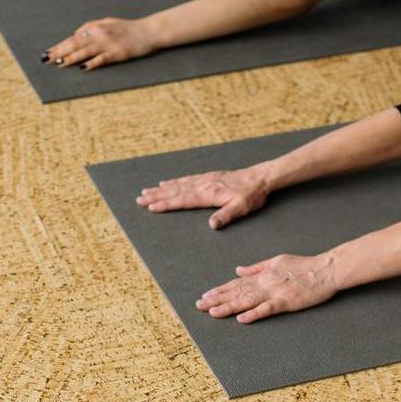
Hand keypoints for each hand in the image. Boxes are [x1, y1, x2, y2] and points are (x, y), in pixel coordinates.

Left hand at [42, 17, 159, 69]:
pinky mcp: (117, 53)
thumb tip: (75, 33)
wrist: (148, 31)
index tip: (48, 52)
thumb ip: (91, 27)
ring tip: (59, 64)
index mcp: (95, 27)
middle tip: (46, 59)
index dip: (59, 45)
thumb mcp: (107, 22)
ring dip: (71, 58)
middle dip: (59, 52)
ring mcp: (108, 44)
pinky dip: (91, 64)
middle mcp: (99, 35)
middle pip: (75, 44)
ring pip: (85, 52)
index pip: (73, 38)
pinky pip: (102, 59)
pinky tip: (82, 69)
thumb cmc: (128, 27)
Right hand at [136, 166, 272, 228]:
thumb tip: (212, 225)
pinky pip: (187, 179)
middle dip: (156, 196)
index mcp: (208, 194)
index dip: (166, 204)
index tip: (150, 207)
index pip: (182, 200)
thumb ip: (226, 215)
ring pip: (178, 184)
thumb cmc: (252, 194)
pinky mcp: (209, 177)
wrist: (260, 177)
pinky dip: (174, 181)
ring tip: (147, 191)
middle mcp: (203, 185)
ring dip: (162, 189)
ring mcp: (205, 179)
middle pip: (175, 191)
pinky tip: (167, 182)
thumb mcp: (241, 207)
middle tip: (139, 199)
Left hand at [196, 253, 338, 322]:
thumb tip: (238, 270)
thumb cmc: (303, 265)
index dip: (220, 290)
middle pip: (237, 292)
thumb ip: (256, 267)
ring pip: (247, 301)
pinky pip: (267, 309)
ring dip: (229, 307)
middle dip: (217, 299)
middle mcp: (265, 283)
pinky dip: (254, 314)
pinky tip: (241, 319)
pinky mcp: (287, 302)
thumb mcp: (277, 260)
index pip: (236, 283)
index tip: (205, 296)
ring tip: (213, 313)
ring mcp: (275, 293)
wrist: (326, 269)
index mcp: (262, 274)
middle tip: (200, 306)